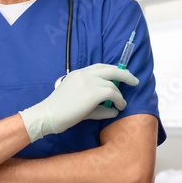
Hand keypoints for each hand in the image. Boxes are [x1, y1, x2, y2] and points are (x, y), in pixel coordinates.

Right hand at [19, 63, 138, 141]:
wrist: (47, 115)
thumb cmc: (59, 111)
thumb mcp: (77, 102)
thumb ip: (96, 104)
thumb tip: (113, 110)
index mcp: (77, 74)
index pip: (100, 67)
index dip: (112, 71)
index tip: (121, 76)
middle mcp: (84, 74)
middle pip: (111, 69)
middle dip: (125, 74)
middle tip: (134, 80)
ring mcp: (89, 82)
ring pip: (113, 84)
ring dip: (120, 95)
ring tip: (121, 103)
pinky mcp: (93, 93)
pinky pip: (113, 94)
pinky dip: (119, 100)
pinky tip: (119, 106)